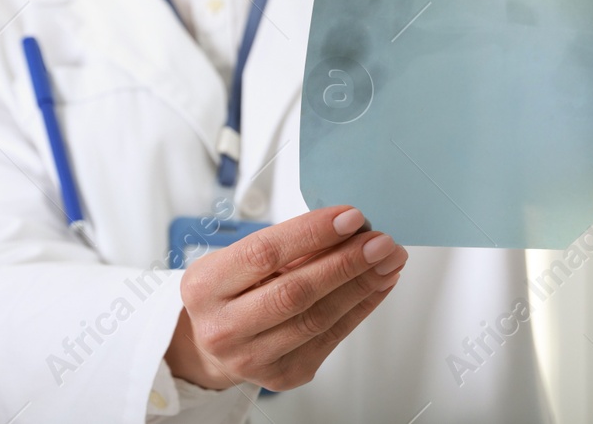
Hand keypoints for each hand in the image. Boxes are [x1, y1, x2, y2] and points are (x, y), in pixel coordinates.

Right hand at [164, 206, 407, 391]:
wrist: (214, 342)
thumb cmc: (233, 290)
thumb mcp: (242, 258)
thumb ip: (289, 245)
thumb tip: (349, 227)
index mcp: (205, 287)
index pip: (264, 254)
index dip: (312, 234)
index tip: (351, 217)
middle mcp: (222, 328)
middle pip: (295, 292)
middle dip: (346, 263)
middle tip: (381, 242)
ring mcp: (251, 358)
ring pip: (317, 319)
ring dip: (361, 286)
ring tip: (388, 261)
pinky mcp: (281, 376)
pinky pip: (330, 338)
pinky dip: (360, 308)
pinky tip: (378, 285)